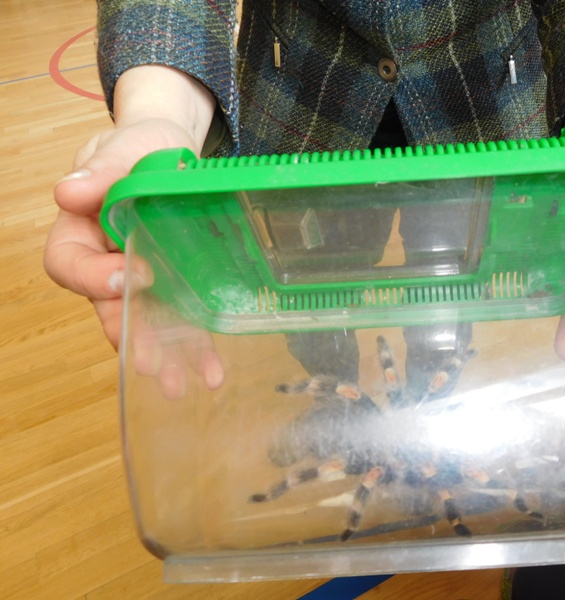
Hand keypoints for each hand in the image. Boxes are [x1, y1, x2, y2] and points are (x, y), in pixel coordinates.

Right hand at [44, 65, 215, 347]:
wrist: (171, 152)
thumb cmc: (140, 148)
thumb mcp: (124, 148)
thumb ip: (101, 170)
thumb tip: (68, 192)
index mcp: (81, 230)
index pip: (69, 263)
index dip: (92, 278)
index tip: (126, 276)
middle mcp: (107, 262)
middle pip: (108, 307)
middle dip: (131, 338)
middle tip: (152, 365)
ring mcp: (141, 278)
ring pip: (146, 322)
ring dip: (164, 356)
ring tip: (181, 386)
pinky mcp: (174, 284)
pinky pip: (180, 318)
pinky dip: (194, 344)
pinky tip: (211, 370)